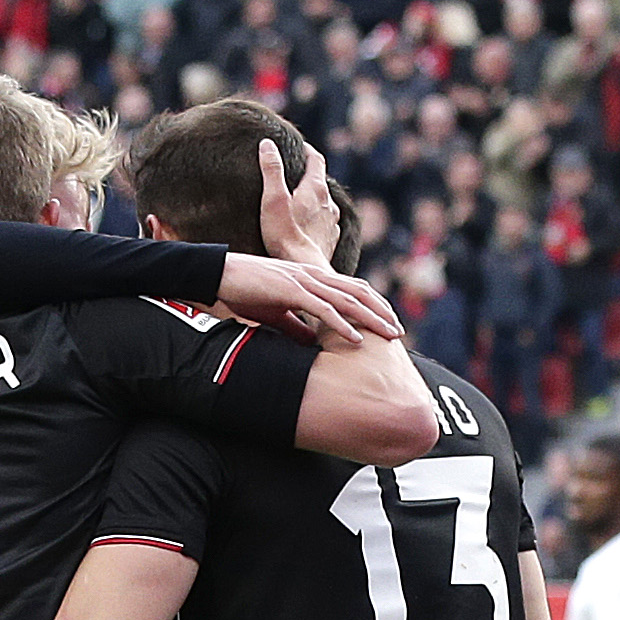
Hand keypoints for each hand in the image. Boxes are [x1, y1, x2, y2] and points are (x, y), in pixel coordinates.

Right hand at [220, 249, 401, 347]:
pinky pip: (322, 310)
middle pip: (358, 293)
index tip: (388, 322)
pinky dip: (342, 325)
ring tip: (388, 335)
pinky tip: (356, 340)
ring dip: (371, 319)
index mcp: (312, 278)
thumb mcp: (277, 314)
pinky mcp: (291, 290)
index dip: (374, 304)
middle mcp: (313, 275)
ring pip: (347, 301)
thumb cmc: (246, 292)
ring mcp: (303, 281)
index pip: (353, 289)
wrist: (219, 275)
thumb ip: (297, 326)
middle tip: (399, 331)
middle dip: (381, 312)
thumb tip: (312, 344)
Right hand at [256, 136, 341, 268]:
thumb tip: (267, 144)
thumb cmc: (284, 234)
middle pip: (321, 182)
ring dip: (314, 200)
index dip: (307, 150)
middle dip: (309, 176)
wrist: (302, 269)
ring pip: (325, 204)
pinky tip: (307, 227)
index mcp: (316, 189)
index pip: (316, 160)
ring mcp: (332, 223)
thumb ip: (271, 170)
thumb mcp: (273, 198)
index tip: (299, 146)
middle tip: (295, 174)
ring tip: (299, 202)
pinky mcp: (330, 241)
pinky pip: (326, 224)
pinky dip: (317, 220)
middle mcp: (329, 204)